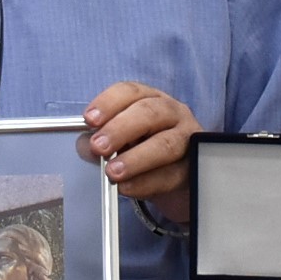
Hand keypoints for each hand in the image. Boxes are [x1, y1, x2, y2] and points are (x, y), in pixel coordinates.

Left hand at [79, 81, 201, 219]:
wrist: (179, 176)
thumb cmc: (145, 149)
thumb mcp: (121, 141)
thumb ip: (101, 140)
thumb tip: (86, 146)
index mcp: (150, 99)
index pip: (130, 92)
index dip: (108, 103)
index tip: (89, 119)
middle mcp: (172, 112)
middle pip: (149, 113)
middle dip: (120, 129)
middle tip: (98, 147)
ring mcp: (188, 138)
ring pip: (165, 144)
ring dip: (136, 159)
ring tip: (112, 172)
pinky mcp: (195, 166)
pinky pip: (172, 174)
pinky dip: (146, 182)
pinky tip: (127, 188)